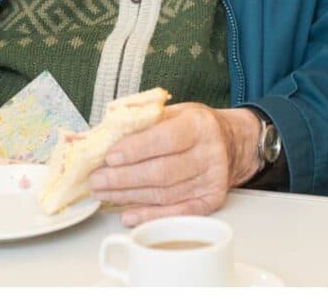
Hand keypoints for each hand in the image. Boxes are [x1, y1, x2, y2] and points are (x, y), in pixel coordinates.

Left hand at [87, 103, 259, 225]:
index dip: (136, 149)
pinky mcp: (211, 200)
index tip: (109, 156)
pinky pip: (177, 212)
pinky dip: (150, 215)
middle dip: (123, 178)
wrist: (230, 142)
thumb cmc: (194, 126)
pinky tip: (128, 213)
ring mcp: (212, 179)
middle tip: (96, 180)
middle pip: (162, 171)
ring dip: (129, 196)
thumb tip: (104, 136)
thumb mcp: (175, 112)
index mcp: (199, 124)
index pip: (166, 138)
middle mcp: (210, 152)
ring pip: (165, 194)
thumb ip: (144, 121)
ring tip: (103, 193)